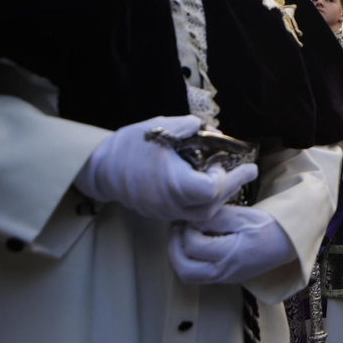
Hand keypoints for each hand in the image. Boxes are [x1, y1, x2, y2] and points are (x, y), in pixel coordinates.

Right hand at [74, 115, 258, 222]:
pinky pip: (188, 214)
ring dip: (219, 199)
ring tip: (228, 180)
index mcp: (173, 183)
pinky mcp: (159, 213)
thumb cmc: (128, 146)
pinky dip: (203, 204)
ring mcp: (164, 212)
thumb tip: (205, 126)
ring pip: (202, 215)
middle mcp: (170, 203)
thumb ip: (186, 127)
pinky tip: (207, 187)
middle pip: (212, 207)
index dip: (230, 179)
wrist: (98, 167)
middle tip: (245, 172)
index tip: (239, 165)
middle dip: (231, 190)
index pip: (212, 191)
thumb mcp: (158, 127)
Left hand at [168, 205, 294, 284]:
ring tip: (182, 237)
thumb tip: (192, 217)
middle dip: (174, 248)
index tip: (191, 216)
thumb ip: (217, 217)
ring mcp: (224, 278)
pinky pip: (198, 275)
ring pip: (188, 276)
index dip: (186, 229)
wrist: (288, 243)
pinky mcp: (225, 278)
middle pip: (185, 270)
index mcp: (231, 254)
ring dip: (178, 257)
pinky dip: (189, 261)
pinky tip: (193, 245)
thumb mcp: (243, 216)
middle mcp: (225, 271)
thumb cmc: (268, 227)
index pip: (194, 246)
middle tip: (177, 229)